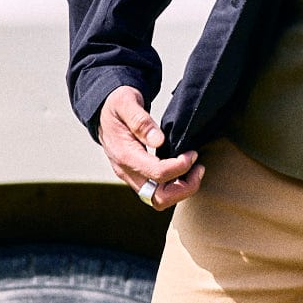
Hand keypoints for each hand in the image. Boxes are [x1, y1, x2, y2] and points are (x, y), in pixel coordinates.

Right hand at [97, 85, 203, 210]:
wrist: (103, 111)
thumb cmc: (117, 104)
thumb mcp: (127, 103)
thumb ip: (141, 121)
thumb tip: (159, 140)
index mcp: (125, 155)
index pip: (157, 173)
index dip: (180, 166)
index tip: (192, 153)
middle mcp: (126, 171)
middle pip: (158, 197)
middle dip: (183, 188)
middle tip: (199, 168)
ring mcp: (130, 176)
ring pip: (158, 199)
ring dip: (180, 190)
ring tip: (196, 171)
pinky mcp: (136, 175)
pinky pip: (156, 191)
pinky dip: (174, 186)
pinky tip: (185, 170)